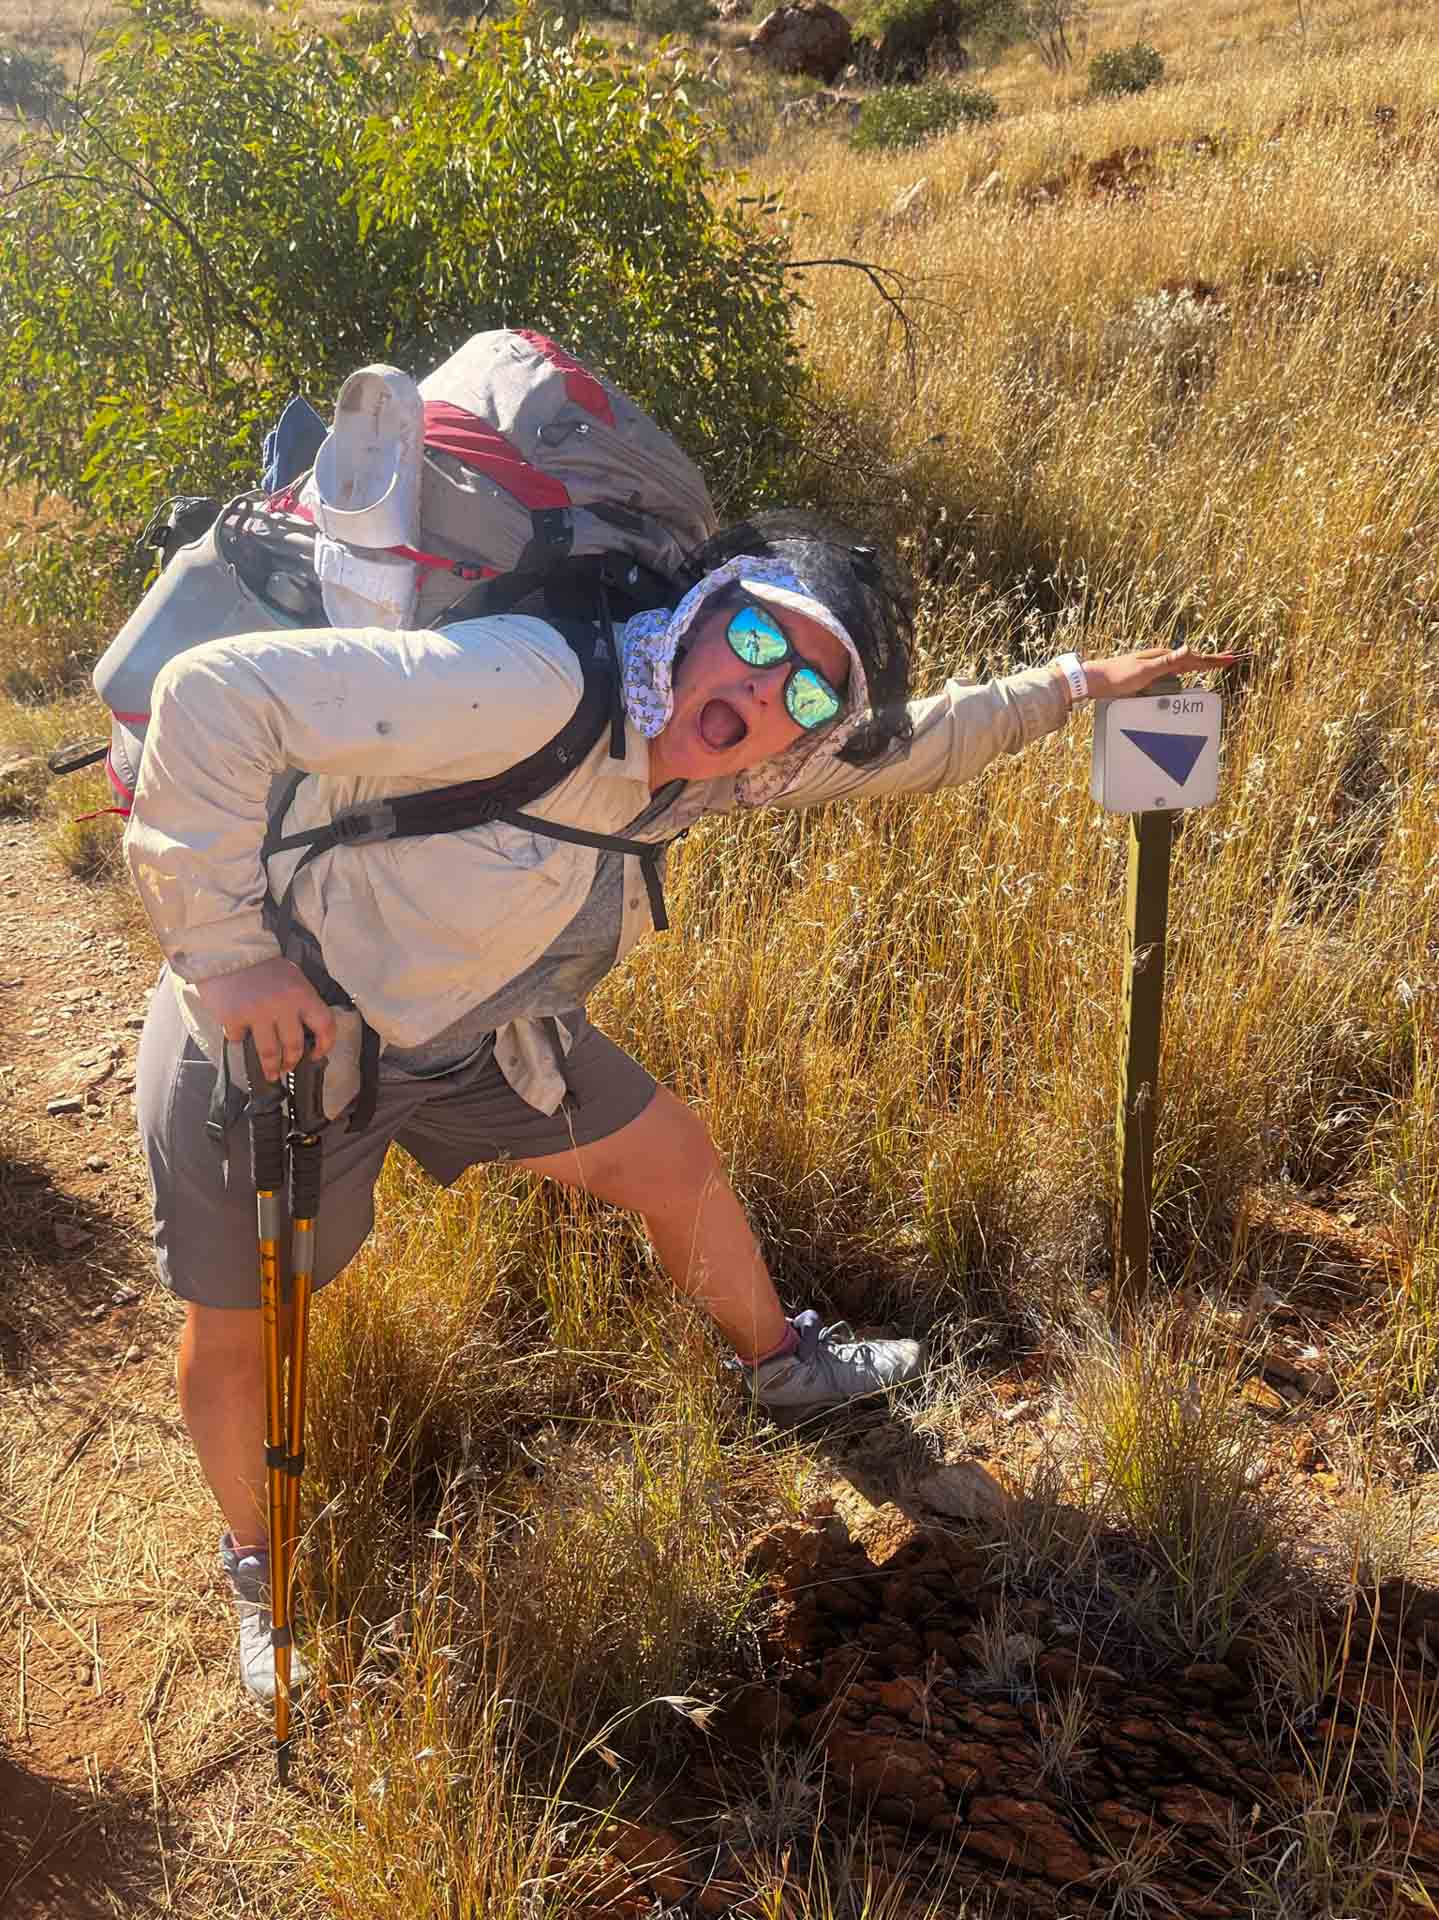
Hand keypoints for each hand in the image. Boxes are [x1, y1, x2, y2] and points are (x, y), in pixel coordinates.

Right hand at [194, 956, 336, 1079]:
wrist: (228, 950)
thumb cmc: (263, 967)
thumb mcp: (292, 979)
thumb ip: (301, 1004)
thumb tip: (306, 1034)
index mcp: (303, 994)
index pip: (325, 1026)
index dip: (325, 1045)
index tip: (317, 1054)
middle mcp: (283, 1005)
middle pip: (294, 1046)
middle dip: (292, 1061)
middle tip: (288, 1067)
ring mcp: (257, 1013)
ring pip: (270, 1053)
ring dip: (272, 1067)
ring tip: (271, 1073)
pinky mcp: (234, 1018)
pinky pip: (239, 1038)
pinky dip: (239, 1038)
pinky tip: (239, 1035)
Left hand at [1081, 644, 1240, 701]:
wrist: (1095, 680)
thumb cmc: (1118, 676)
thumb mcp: (1146, 670)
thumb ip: (1168, 662)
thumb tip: (1189, 648)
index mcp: (1164, 657)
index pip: (1195, 659)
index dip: (1213, 660)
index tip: (1231, 658)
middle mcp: (1161, 660)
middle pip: (1192, 660)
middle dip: (1211, 660)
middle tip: (1229, 658)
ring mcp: (1155, 667)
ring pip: (1184, 666)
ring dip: (1199, 665)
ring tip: (1212, 663)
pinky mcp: (1148, 675)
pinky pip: (1173, 673)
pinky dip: (1185, 672)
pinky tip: (1184, 674)